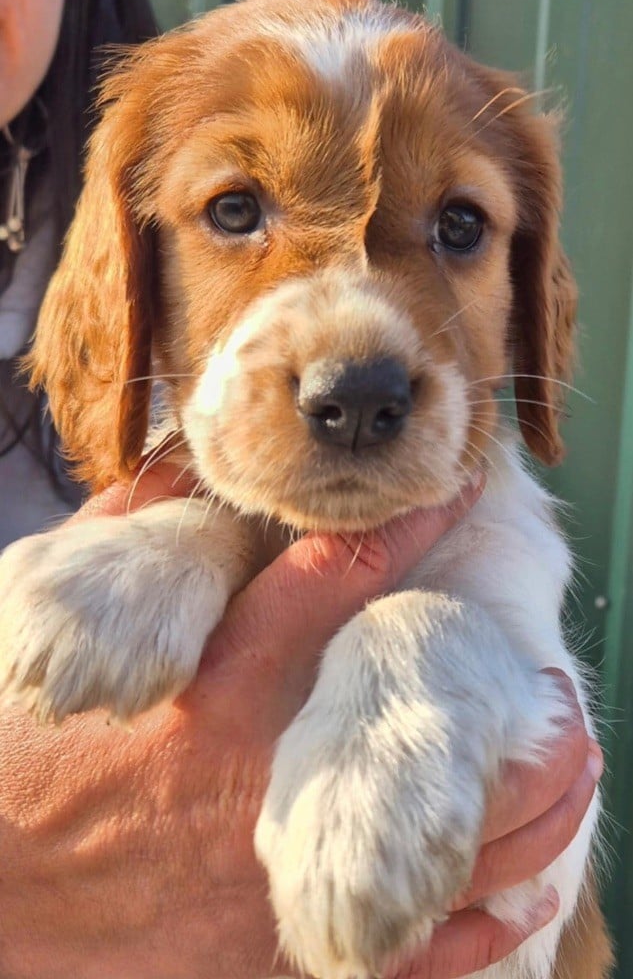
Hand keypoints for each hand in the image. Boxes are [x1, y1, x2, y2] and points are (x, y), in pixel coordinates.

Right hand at [0, 466, 599, 978]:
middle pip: (420, 719)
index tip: (454, 492)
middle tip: (550, 674)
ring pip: (432, 839)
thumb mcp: (34, 617)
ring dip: (513, 808)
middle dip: (498, 691)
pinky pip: (392, 949)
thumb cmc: (7, 746)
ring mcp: (270, 868)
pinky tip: (515, 898)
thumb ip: (116, 545)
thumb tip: (171, 476)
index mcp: (212, 678)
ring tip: (569, 773)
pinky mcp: (258, 951)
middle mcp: (261, 768)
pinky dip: (465, 927)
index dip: (408, 525)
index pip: (334, 575)